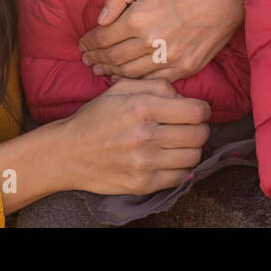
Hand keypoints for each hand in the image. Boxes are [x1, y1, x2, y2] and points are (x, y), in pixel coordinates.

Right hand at [56, 78, 210, 194]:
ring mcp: (145, 163)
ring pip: (194, 157)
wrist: (68, 153)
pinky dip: (181, 168)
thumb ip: (156, 86)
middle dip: (200, 129)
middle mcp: (146, 135)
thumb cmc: (96, 118)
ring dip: (191, 149)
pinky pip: (180, 178)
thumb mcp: (120, 89)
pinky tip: (170, 160)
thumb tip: (182, 97)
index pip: (196, 112)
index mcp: (143, 107)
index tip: (196, 112)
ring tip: (179, 144)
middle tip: (190, 128)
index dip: (202, 110)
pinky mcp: (142, 184)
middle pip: (199, 135)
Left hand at [77, 0, 244, 81]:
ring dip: (111, 72)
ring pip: (129, 73)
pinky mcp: (184, 68)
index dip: (88, 43)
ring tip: (100, 69)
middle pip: (113, 58)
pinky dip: (135, 81)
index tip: (82, 45)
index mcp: (138, 18)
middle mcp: (150, 42)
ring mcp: (168, 58)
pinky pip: (152, 81)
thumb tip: (100, 19)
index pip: (103, 38)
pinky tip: (125, 78)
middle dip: (96, 59)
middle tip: (87, 60)